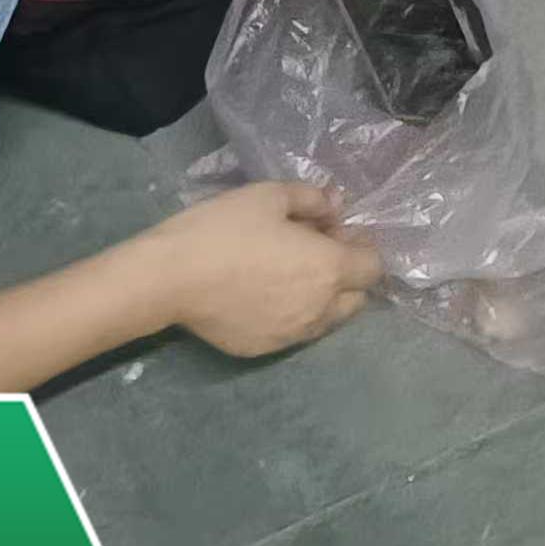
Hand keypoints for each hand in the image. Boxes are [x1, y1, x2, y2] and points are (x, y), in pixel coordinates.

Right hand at [138, 181, 382, 356]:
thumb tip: (335, 205)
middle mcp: (320, 309)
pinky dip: (292, 315)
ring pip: (327, 321)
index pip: (373, 267)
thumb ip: (311, 199)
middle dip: (348, 277)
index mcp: (329, 269)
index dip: (361, 247)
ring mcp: (293, 335)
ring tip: (290, 275)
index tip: (336, 233)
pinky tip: (263, 295)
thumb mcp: (269, 196)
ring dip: (323, 299)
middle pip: (357, 300)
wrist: (171, 278)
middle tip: (315, 253)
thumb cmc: (224, 229)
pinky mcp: (265, 349)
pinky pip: (294, 332)